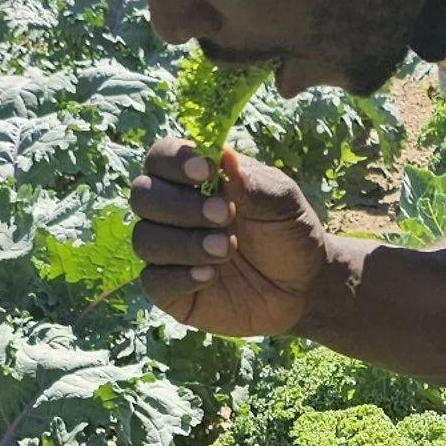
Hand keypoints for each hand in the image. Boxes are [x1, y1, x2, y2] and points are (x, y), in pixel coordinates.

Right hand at [128, 137, 331, 339]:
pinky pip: (153, 282)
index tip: (206, 172)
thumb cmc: (289, 232)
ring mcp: (168, 251)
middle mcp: (172, 210)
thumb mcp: (282, 201)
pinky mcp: (170, 290)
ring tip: (226, 249)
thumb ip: (251, 181)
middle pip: (142, 195)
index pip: (160, 156)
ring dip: (184, 243)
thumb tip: (222, 156)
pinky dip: (179, 277)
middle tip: (224, 215)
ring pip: (144, 239)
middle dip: (180, 205)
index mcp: (193, 178)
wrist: (303, 287)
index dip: (173, 161)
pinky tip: (210, 275)